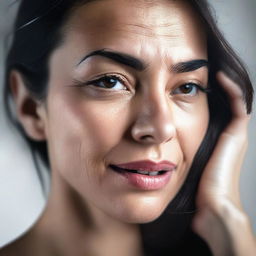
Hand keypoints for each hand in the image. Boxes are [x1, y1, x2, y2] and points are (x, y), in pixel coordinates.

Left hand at [191, 71, 255, 255]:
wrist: (213, 204)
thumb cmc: (194, 187)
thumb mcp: (181, 164)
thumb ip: (173, 154)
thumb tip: (151, 146)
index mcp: (211, 140)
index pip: (208, 112)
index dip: (197, 96)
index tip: (183, 83)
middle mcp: (225, 134)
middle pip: (219, 104)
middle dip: (208, 87)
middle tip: (197, 71)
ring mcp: (233, 133)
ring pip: (232, 101)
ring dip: (220, 85)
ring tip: (209, 69)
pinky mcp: (238, 133)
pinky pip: (239, 103)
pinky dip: (231, 89)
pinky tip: (218, 77)